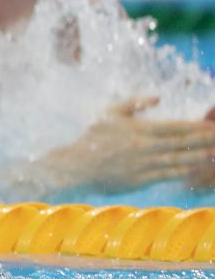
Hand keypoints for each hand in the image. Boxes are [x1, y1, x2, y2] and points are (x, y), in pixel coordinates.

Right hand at [39, 97, 214, 193]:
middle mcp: (145, 147)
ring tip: (214, 154)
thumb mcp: (110, 113)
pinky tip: (193, 169)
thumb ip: (135, 102)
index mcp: (140, 129)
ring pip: (178, 160)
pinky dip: (182, 172)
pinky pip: (166, 175)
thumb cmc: (93, 137)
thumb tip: (158, 97)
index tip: (211, 126)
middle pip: (181, 143)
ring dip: (198, 157)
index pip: (175, 127)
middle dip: (204, 141)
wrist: (77, 166)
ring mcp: (144, 165)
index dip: (196, 127)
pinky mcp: (140, 180)